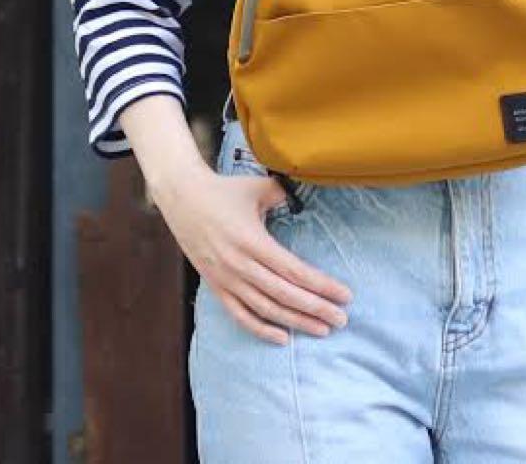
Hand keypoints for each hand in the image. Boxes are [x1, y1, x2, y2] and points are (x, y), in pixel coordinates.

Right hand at [151, 157, 352, 345]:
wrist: (182, 198)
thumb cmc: (224, 190)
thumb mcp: (258, 187)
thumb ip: (284, 196)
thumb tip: (304, 201)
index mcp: (253, 241)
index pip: (293, 270)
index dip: (321, 286)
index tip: (344, 295)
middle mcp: (240, 265)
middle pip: (284, 294)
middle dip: (316, 309)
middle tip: (341, 319)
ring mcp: (226, 279)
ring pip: (266, 309)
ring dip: (295, 322)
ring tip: (321, 329)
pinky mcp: (216, 286)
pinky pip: (240, 314)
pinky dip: (260, 329)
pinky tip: (282, 338)